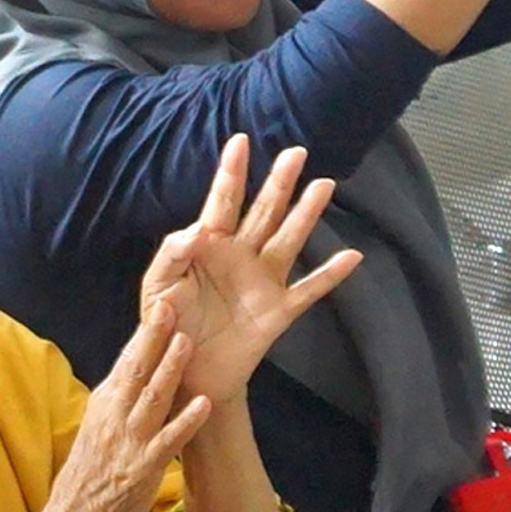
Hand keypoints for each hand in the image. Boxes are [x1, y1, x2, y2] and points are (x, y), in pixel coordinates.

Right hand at [45, 315, 214, 511]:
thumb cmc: (92, 471)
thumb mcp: (100, 425)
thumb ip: (120, 398)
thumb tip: (140, 368)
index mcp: (106, 402)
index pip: (127, 359)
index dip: (145, 332)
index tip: (161, 302)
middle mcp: (115, 415)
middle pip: (137, 369)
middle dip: (154, 336)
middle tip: (170, 304)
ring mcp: (129, 439)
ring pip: (152, 398)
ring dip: (170, 369)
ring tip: (186, 342)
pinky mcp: (143, 466)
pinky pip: (168, 440)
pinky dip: (186, 421)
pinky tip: (204, 405)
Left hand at [138, 138, 362, 408]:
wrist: (185, 371)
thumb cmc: (167, 324)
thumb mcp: (157, 288)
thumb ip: (172, 254)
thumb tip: (197, 230)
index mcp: (209, 246)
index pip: (222, 202)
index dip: (231, 173)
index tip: (240, 140)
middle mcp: (241, 257)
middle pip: (264, 212)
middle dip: (279, 182)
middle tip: (296, 152)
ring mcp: (263, 282)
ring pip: (289, 239)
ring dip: (306, 214)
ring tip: (324, 185)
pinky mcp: (278, 312)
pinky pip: (310, 290)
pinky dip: (331, 274)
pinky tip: (353, 256)